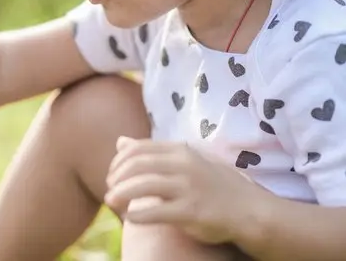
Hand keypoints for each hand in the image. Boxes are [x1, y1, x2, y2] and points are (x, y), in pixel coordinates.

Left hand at [104, 137, 265, 244]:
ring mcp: (189, 188)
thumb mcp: (183, 161)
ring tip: (111, 202)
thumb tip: (120, 141)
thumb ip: (151, 153)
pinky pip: (156, 211)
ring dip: (121, 194)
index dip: (118, 162)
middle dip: (116, 178)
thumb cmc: (211, 185)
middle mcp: (184, 165)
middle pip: (136, 165)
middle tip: (109, 191)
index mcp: (180, 150)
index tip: (112, 175)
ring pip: (142, 186)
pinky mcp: (193, 212)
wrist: (250, 210)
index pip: (137, 149)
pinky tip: (130, 217)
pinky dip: (137, 214)